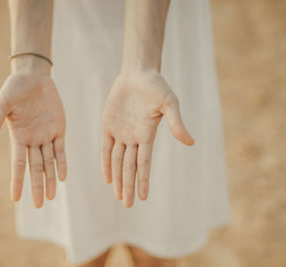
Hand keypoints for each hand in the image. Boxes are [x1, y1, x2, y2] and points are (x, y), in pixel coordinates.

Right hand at [0, 69, 66, 207]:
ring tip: (52, 196)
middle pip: (35, 167)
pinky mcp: (58, 128)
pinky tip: (62, 176)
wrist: (34, 75)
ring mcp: (46, 135)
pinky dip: (61, 162)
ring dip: (51, 178)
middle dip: (37, 185)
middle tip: (40, 205)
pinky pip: (60, 149)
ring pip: (49, 161)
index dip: (17, 181)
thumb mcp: (2, 104)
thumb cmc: (14, 88)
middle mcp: (32, 140)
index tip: (15, 199)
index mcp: (18, 137)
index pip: (18, 164)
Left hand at [101, 71, 193, 206]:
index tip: (143, 197)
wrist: (137, 73)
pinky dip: (106, 163)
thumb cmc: (156, 87)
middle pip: (129, 167)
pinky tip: (107, 178)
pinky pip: (105, 148)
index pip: (144, 163)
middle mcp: (133, 138)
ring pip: (117, 161)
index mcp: (147, 135)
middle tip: (127, 204)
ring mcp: (120, 133)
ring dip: (118, 178)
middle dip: (128, 185)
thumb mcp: (169, 104)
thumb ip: (176, 123)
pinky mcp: (108, 126)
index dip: (143, 180)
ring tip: (118, 196)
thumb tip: (191, 142)